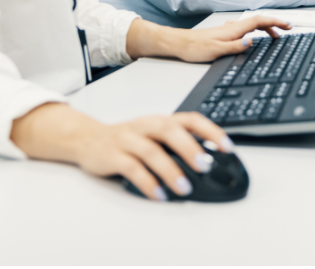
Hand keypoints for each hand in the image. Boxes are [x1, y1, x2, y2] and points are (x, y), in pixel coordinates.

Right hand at [11, 104, 233, 200]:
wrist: (87, 138)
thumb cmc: (128, 140)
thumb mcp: (154, 137)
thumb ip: (177, 146)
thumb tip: (209, 164)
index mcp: (160, 120)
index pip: (190, 119)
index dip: (210, 131)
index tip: (227, 147)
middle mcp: (146, 126)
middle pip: (169, 130)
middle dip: (190, 148)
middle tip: (206, 166)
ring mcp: (128, 139)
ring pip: (150, 151)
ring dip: (169, 170)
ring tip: (184, 188)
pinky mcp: (112, 155)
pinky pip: (131, 168)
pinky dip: (146, 182)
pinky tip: (159, 194)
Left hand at [125, 16, 290, 61]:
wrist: (179, 43)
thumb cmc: (195, 47)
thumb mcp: (217, 51)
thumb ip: (236, 46)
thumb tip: (252, 41)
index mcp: (234, 29)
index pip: (260, 21)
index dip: (276, 22)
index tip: (288, 25)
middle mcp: (233, 27)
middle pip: (259, 21)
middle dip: (275, 24)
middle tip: (287, 30)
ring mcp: (228, 29)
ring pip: (252, 25)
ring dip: (266, 28)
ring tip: (275, 36)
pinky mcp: (224, 33)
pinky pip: (245, 29)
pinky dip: (256, 31)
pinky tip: (253, 37)